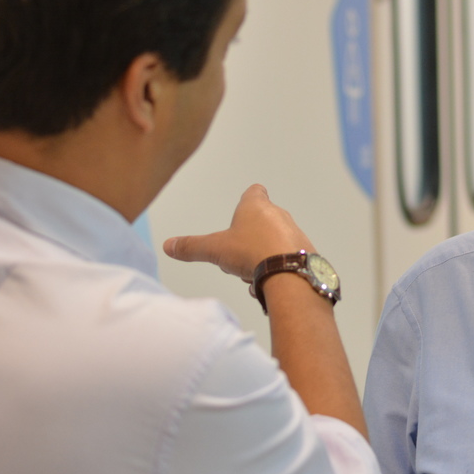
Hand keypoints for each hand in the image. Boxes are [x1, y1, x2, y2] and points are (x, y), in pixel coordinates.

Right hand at [163, 184, 311, 281]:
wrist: (290, 272)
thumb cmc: (252, 252)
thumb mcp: (215, 249)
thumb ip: (191, 247)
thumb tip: (168, 246)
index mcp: (256, 206)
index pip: (254, 191)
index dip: (248, 199)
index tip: (242, 209)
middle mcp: (279, 215)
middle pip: (262, 221)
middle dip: (249, 237)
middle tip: (237, 254)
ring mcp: (294, 233)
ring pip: (274, 242)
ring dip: (261, 256)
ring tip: (252, 273)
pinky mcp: (305, 252)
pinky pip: (286, 258)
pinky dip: (276, 268)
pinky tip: (268, 282)